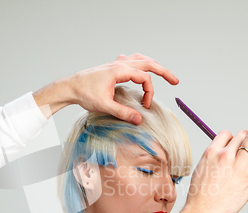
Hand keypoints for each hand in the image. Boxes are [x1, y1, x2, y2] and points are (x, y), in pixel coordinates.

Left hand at [32, 53, 178, 123]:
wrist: (71, 87)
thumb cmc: (85, 94)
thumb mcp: (104, 106)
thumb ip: (123, 113)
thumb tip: (139, 119)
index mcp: (120, 71)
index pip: (144, 77)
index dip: (149, 92)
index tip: (145, 106)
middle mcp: (120, 64)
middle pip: (148, 62)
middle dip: (163, 71)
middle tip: (176, 81)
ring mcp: (116, 63)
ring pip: (140, 59)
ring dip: (152, 65)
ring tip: (162, 72)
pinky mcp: (112, 66)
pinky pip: (131, 60)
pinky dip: (140, 63)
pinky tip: (139, 69)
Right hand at [170, 130, 247, 212]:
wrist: (203, 211)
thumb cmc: (200, 195)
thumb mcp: (200, 170)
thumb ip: (212, 160)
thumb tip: (222, 155)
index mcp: (212, 153)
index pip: (226, 134)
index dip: (232, 138)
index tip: (234, 144)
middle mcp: (226, 156)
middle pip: (243, 135)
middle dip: (246, 140)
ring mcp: (239, 166)